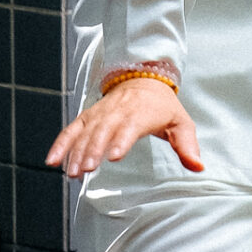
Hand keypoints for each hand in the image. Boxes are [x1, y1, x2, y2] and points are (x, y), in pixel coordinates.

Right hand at [45, 78, 203, 178]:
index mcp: (141, 112)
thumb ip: (187, 145)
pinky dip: (61, 143)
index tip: (114, 156)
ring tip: (71, 172)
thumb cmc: (162, 107)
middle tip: (86, 169)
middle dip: (93, 149)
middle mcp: (118, 111)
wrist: (142, 78)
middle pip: (104, 130)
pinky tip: (53, 161)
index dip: (122, 140)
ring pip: (86, 131)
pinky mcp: (89, 116)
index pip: (130, 126)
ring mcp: (101, 113)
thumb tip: (198, 166)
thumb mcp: (180, 122)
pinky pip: (72, 129)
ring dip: (76, 151)